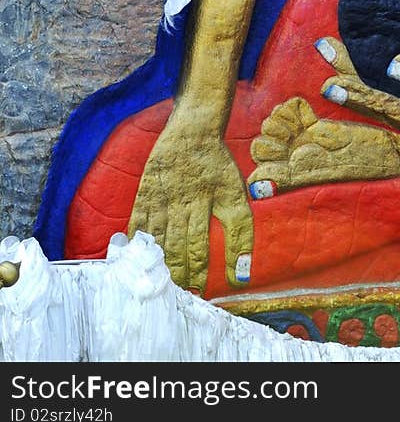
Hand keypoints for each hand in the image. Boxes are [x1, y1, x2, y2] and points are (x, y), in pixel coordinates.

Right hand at [128, 113, 252, 293]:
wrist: (194, 128)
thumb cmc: (218, 166)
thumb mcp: (236, 195)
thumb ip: (241, 236)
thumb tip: (242, 277)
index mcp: (206, 200)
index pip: (200, 246)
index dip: (200, 272)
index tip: (202, 292)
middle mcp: (182, 199)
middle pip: (177, 245)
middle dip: (180, 274)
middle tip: (181, 294)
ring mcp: (161, 195)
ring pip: (158, 237)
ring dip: (160, 264)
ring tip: (162, 285)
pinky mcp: (146, 190)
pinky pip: (138, 221)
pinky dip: (136, 243)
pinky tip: (135, 261)